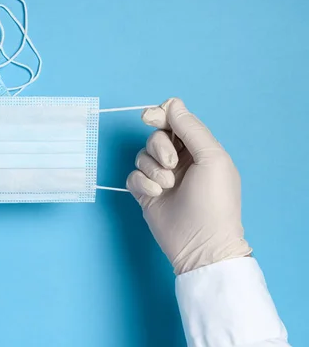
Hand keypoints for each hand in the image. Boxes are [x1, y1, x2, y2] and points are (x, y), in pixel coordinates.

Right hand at [126, 98, 251, 273]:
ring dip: (152, 169)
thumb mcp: (211, 158)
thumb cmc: (214, 201)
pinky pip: (132, 176)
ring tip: (167, 186)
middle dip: (159, 147)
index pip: (174, 120)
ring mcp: (160, 176)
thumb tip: (172, 103)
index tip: (150, 117)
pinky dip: (142, 183)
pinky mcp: (145, 192)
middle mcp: (179, 159)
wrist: (201, 243)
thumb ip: (191, 128)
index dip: (161, 115)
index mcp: (198, 148)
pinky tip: (156, 195)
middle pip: (155, 136)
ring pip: (141, 155)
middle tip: (171, 164)